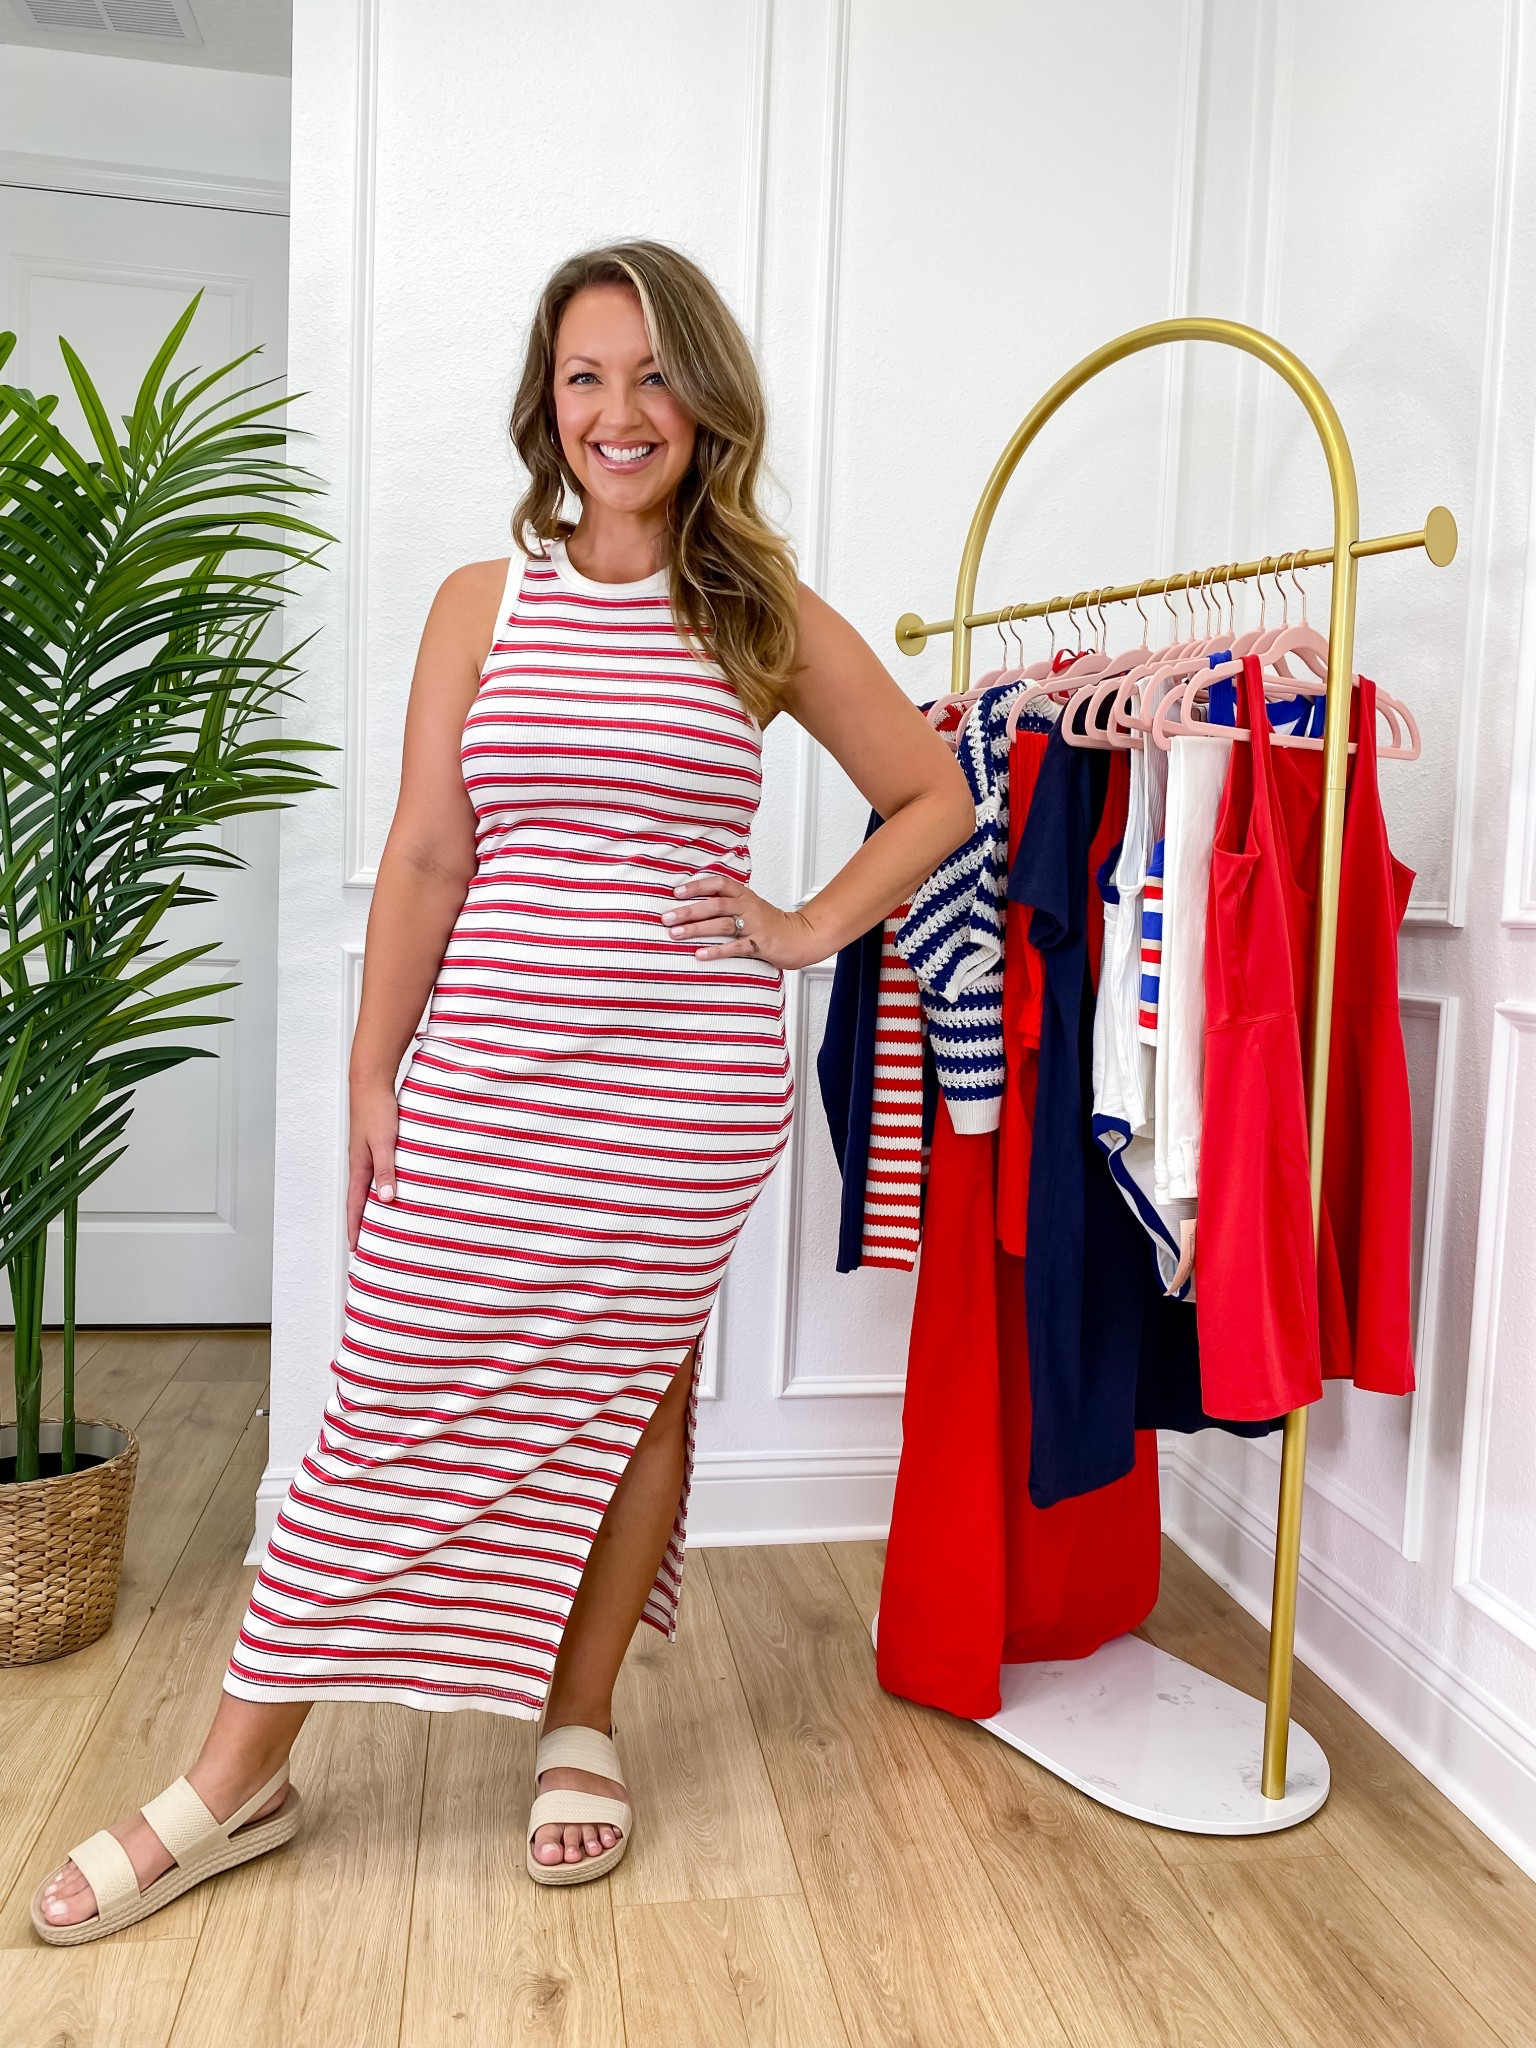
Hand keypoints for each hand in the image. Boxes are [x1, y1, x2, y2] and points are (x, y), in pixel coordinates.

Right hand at [346, 1077, 400, 1251]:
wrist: (371, 1082)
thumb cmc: (377, 1109)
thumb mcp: (385, 1142)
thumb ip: (387, 1170)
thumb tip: (387, 1199)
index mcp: (359, 1166)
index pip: (355, 1204)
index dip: (355, 1226)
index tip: (354, 1247)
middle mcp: (360, 1162)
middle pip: (359, 1199)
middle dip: (360, 1222)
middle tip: (364, 1243)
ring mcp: (366, 1153)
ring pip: (368, 1186)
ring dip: (370, 1205)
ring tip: (377, 1222)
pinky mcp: (375, 1144)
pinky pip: (377, 1171)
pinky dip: (381, 1185)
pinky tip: (391, 1186)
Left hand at [660, 872, 818, 969]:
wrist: (801, 937)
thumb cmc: (771, 924)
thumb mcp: (750, 906)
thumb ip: (728, 904)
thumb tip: (694, 906)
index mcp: (744, 895)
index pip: (718, 883)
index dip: (696, 886)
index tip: (676, 892)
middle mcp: (748, 907)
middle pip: (715, 904)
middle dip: (688, 910)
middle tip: (666, 917)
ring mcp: (754, 925)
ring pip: (722, 924)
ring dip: (696, 929)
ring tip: (675, 934)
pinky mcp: (760, 944)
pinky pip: (735, 947)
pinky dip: (716, 951)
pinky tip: (700, 954)